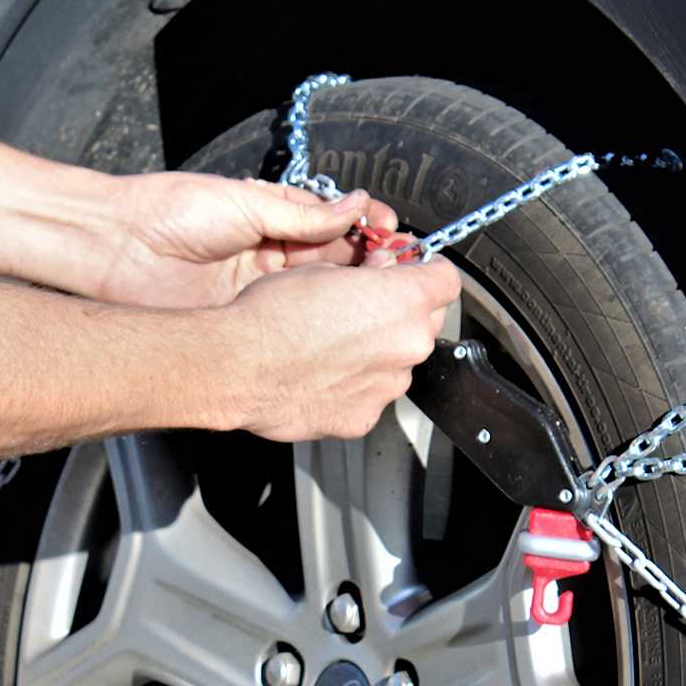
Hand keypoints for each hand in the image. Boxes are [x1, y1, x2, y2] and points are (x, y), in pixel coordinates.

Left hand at [95, 172, 397, 307]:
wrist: (116, 249)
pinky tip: (340, 323)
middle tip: (394, 270)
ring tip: (377, 296)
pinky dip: (317, 324)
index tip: (394, 236)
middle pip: (336, 262)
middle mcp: (274, 254)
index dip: (367, 230)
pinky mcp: (246, 318)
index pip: (337, 225)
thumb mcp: (248, 203)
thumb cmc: (172, 211)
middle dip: (367, 264)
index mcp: (277, 218)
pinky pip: (289, 321)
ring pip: (318, 294)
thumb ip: (304, 214)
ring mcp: (262, 289)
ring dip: (348, 295)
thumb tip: (356, 206)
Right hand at [218, 250, 462, 440]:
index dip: (427, 271)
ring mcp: (389, 385)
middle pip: (427, 321)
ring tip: (335, 343)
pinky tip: (326, 373)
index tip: (412, 271)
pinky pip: (374, 393)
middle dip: (403, 311)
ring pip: (400, 360)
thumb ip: (369, 274)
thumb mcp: (323, 269)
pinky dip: (358, 383)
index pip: (447, 279)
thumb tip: (383, 274)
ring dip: (380, 350)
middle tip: (365, 306)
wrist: (238, 367)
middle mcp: (407, 345)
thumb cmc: (272, 315)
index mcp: (403, 300)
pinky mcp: (366, 416)